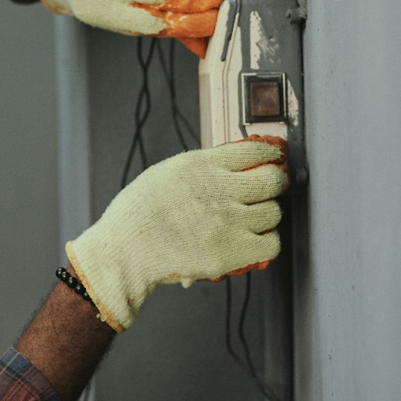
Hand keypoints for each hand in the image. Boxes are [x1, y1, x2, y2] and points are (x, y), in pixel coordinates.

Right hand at [66, 136, 288, 331]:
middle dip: (275, 183)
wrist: (125, 250)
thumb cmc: (138, 214)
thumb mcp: (167, 173)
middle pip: (272, 180)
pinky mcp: (232, 251)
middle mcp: (220, 189)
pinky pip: (271, 244)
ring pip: (273, 213)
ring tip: (252, 219)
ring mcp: (229, 221)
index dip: (271, 153)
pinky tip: (253, 241)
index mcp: (202, 165)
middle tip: (270, 188)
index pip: (255, 149)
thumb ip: (201, 168)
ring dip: (267, 215)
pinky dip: (266, 243)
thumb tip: (233, 165)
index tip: (275, 157)